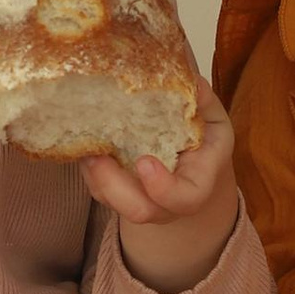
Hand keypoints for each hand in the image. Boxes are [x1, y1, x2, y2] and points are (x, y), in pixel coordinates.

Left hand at [85, 79, 241, 291]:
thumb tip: (193, 82)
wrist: (192, 170)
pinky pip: (98, 189)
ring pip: (112, 202)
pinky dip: (87, 169)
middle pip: (140, 211)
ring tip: (84, 146)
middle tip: (97, 156)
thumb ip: (204, 103)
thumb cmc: (204, 144)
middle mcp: (167, 202)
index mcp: (198, 183)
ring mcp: (140, 200)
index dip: (164, 188)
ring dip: (94, 176)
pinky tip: (82, 143)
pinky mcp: (117, 193)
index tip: (144, 162)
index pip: (186, 198)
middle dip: (114, 187)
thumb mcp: (212, 120)